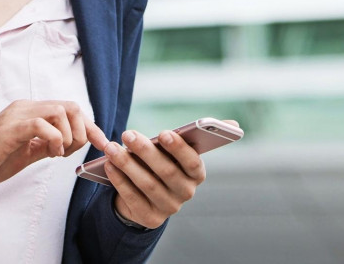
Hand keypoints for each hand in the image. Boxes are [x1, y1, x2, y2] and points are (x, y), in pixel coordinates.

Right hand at [0, 99, 106, 191]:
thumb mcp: (24, 153)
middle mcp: (24, 108)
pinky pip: (41, 124)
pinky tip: (49, 153)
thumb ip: (44, 145)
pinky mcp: (8, 129)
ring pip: (60, 111)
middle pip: (71, 105)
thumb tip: (68, 144)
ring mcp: (16, 116)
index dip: (90, 126)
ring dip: (68, 136)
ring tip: (57, 154)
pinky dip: (54, 138)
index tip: (101, 143)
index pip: (69, 108)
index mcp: (29, 112)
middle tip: (72, 152)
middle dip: (82, 130)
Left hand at [101, 120, 238, 228]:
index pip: (192, 162)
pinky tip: (109, 165)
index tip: (163, 133)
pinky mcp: (151, 219)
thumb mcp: (174, 151)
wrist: (148, 196)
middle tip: (127, 133)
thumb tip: (234, 124)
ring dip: (127, 164)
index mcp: (197, 174)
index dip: (179, 148)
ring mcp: (169, 208)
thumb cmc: (162, 162)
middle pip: (167, 172)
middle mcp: (186, 193)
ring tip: (111, 147)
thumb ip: (192, 137)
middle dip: (146, 151)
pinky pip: (133, 198)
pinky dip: (120, 180)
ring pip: (148, 184)